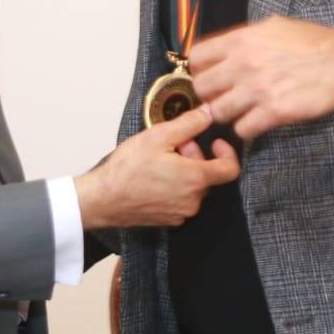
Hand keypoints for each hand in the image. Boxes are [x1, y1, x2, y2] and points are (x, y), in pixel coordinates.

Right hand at [74, 107, 239, 229]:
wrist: (103, 199)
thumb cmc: (127, 170)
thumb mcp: (158, 136)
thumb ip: (189, 123)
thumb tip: (208, 113)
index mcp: (195, 179)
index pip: (230, 169)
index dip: (227, 152)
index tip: (215, 143)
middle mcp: (193, 200)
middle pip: (208, 174)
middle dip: (195, 156)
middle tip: (174, 145)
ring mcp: (181, 213)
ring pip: (193, 187)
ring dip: (184, 170)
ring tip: (160, 160)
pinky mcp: (170, 220)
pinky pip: (181, 199)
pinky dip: (175, 186)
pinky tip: (154, 176)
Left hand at [189, 15, 333, 140]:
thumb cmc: (311, 43)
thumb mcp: (272, 26)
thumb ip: (243, 39)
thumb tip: (221, 50)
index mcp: (241, 40)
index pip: (197, 58)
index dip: (200, 70)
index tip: (208, 76)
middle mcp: (243, 64)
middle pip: (202, 88)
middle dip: (210, 95)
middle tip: (223, 97)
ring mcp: (257, 90)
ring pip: (218, 112)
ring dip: (227, 114)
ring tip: (241, 110)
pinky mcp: (273, 112)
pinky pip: (242, 129)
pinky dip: (247, 129)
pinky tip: (257, 121)